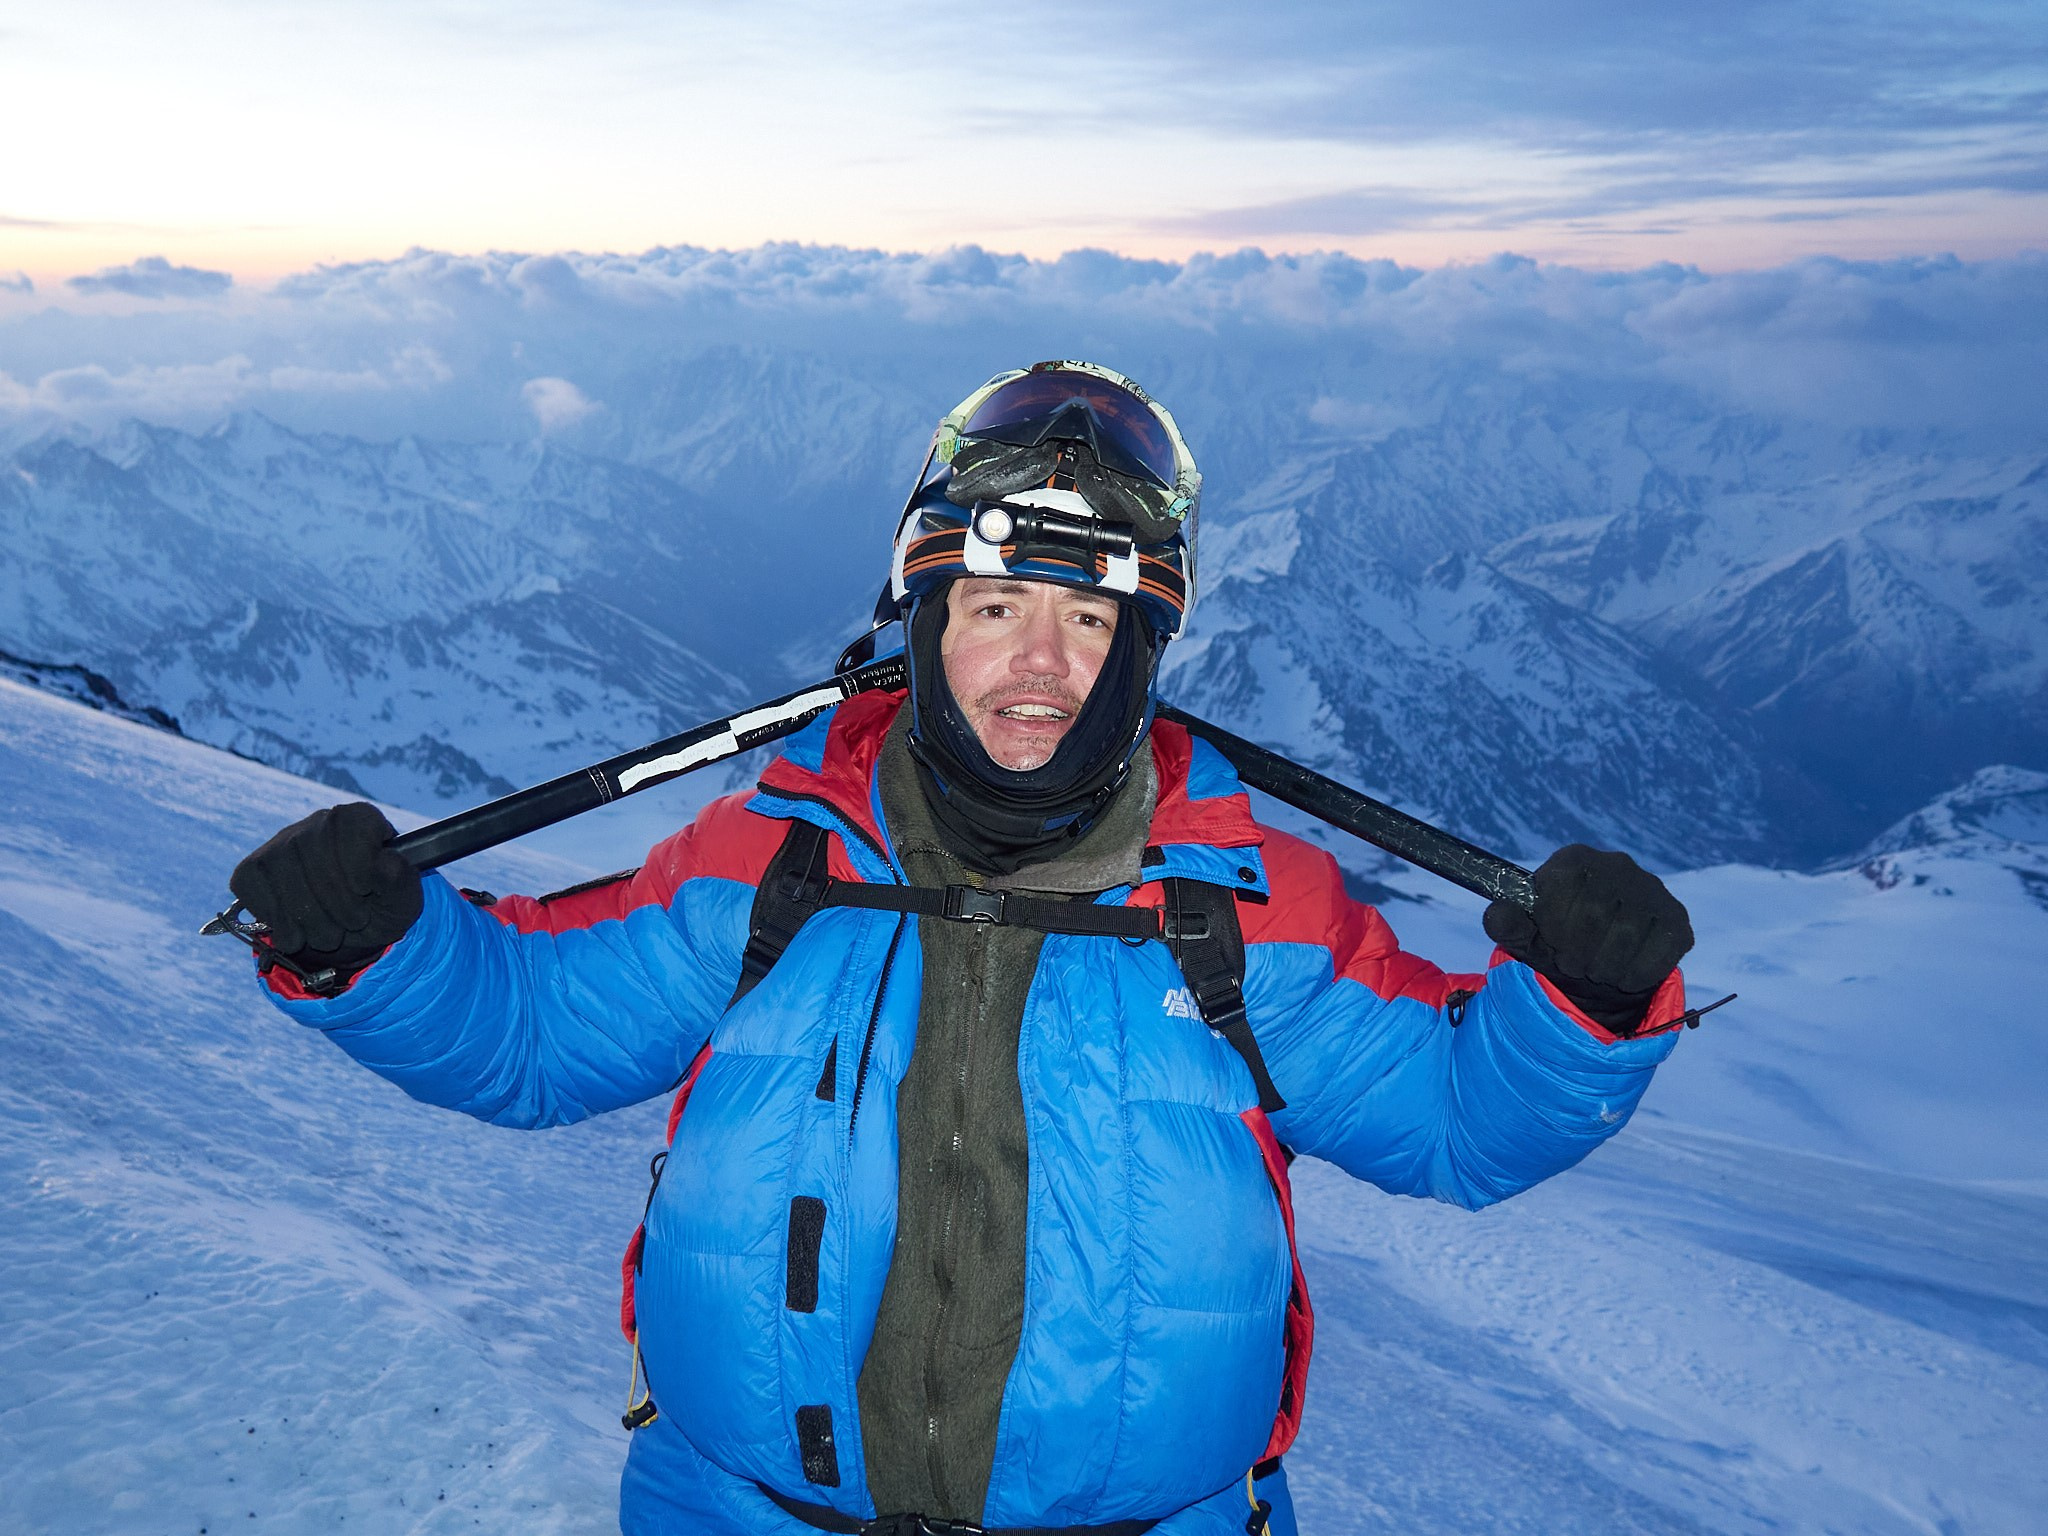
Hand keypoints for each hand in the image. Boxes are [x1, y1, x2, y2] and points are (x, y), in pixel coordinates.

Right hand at [230, 803, 422, 974]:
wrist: (346, 934)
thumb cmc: (378, 908)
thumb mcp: (403, 901)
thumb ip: (401, 881)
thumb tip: (386, 862)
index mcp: (359, 819)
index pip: (354, 825)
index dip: (359, 863)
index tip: (365, 890)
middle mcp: (318, 823)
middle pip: (316, 855)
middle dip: (339, 903)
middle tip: (354, 923)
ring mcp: (280, 844)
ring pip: (283, 875)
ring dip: (310, 919)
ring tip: (331, 936)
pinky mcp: (252, 869)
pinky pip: (254, 889)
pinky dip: (279, 921)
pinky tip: (299, 932)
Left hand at [1483, 844, 1692, 1035]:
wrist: (1598, 969)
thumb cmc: (1556, 942)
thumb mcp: (1523, 935)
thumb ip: (1505, 923)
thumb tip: (1497, 915)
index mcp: (1574, 860)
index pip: (1560, 890)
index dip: (1553, 929)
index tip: (1551, 943)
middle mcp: (1617, 865)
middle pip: (1594, 915)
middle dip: (1577, 953)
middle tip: (1573, 965)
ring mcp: (1651, 890)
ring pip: (1627, 935)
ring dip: (1604, 967)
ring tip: (1596, 970)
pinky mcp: (1677, 919)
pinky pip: (1659, 951)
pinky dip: (1635, 975)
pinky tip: (1624, 975)